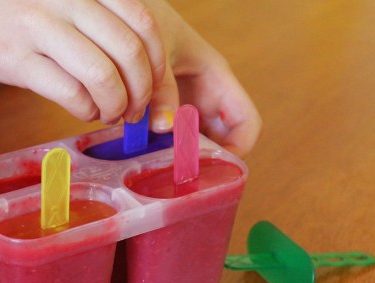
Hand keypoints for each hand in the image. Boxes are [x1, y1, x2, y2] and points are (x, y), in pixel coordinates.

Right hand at [0, 0, 165, 124]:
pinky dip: (86, 110)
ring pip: (103, 75)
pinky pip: (70, 92)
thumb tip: (135, 68)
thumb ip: (94, 21)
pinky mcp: (15, 57)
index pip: (143, 23)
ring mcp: (39, 26)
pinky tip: (83, 112)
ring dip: (116, 105)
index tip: (154, 87)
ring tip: (110, 114)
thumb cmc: (4, 5)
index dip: (156, 63)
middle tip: (135, 109)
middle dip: (142, 91)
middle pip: (130, 52)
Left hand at [142, 0, 261, 156]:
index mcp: (217, 80)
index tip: (215, 168)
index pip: (247, 124)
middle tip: (182, 175)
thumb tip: (165, 126)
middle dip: (206, 161)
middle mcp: (206, 98)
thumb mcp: (160, 51)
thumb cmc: (150, 23)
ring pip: (195, 145)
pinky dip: (162, 149)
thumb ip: (162, 87)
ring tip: (161, 167)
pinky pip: (171, 139)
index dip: (238, 149)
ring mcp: (187, 106)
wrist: (128, 16)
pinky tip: (145, 153)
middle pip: (221, 142)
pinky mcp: (165, 113)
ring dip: (182, 158)